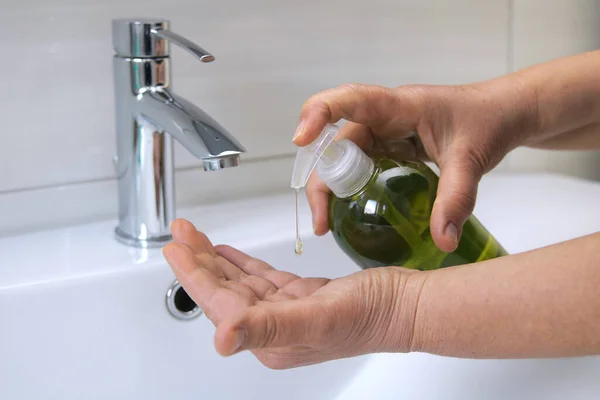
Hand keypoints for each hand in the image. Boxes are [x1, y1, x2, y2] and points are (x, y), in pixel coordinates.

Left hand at [162, 219, 425, 368]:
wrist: (406, 305)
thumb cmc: (371, 315)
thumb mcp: (318, 318)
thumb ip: (268, 328)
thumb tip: (223, 340)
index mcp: (270, 338)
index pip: (221, 304)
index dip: (194, 275)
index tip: (174, 249)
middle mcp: (274, 329)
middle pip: (225, 291)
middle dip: (198, 261)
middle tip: (180, 233)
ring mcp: (287, 311)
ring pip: (240, 282)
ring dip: (215, 259)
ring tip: (195, 237)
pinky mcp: (301, 296)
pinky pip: (261, 277)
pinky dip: (242, 263)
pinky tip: (227, 253)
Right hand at [294, 81, 537, 251]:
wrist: (502, 115)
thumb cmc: (487, 121)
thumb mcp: (471, 160)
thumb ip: (457, 199)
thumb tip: (442, 240)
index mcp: (397, 106)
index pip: (349, 99)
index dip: (318, 113)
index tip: (300, 140)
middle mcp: (383, 117)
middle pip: (337, 143)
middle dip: (322, 180)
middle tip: (323, 222)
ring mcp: (385, 133)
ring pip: (345, 157)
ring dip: (332, 188)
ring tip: (329, 224)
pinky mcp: (390, 148)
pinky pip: (360, 166)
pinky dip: (351, 188)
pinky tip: (351, 213)